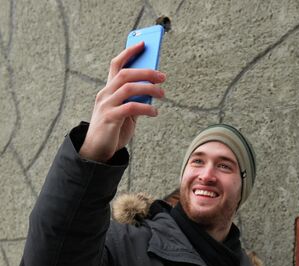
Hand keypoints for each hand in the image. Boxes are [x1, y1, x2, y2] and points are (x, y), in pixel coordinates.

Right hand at [80, 41, 165, 161]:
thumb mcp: (127, 111)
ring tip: (162, 94)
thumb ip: (136, 99)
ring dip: (149, 89)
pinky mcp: (109, 118)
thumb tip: (154, 90)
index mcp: (108, 89)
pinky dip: (146, 108)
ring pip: (128, 88)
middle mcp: (105, 94)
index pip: (116, 64)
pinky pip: (130, 107)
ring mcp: (106, 105)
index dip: (129, 52)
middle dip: (146, 72)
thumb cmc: (114, 129)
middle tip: (163, 77)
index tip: (143, 43)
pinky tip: (155, 112)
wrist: (97, 150)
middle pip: (125, 74)